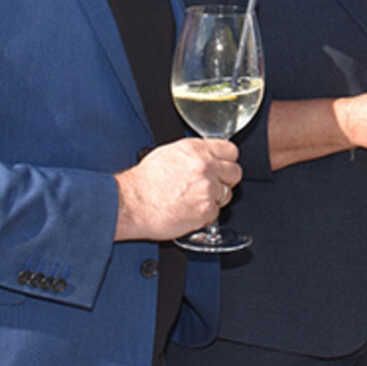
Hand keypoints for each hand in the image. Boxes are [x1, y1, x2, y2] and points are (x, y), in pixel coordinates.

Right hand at [114, 137, 241, 241]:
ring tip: (194, 199)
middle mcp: (205, 167)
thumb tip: (207, 156)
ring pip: (227, 194)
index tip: (223, 166)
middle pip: (235, 172)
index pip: (231, 150)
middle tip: (211, 185)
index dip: (227, 160)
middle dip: (225, 180)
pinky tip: (190, 211)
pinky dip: (205, 215)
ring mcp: (207, 189)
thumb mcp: (168, 154)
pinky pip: (216, 213)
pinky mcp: (205, 210)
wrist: (131, 204)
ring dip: (215, 198)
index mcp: (196, 150)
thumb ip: (194, 153)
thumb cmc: (144, 182)